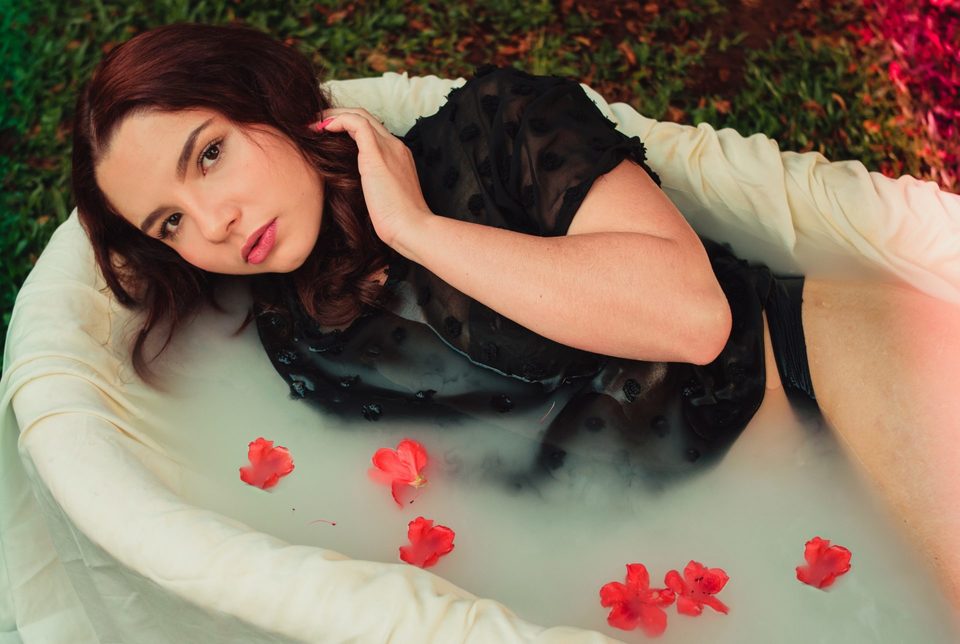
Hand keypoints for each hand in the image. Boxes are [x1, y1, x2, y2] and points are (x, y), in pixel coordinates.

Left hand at [310, 107, 432, 250]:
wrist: (412, 228)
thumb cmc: (397, 222)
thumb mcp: (383, 198)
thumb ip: (371, 185)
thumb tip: (348, 186)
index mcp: (398, 156)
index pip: (372, 129)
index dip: (347, 125)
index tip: (326, 135)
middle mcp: (395, 146)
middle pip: (364, 116)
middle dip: (336, 115)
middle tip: (314, 124)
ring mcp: (388, 148)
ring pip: (359, 114)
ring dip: (332, 116)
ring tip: (312, 125)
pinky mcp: (376, 155)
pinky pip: (356, 123)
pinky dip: (337, 121)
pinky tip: (321, 129)